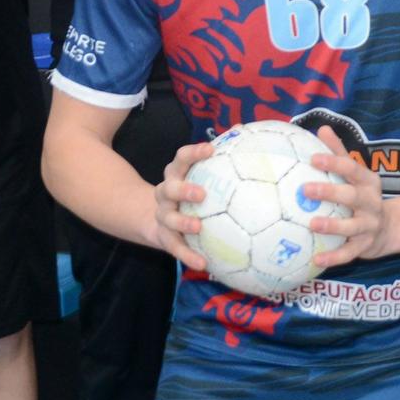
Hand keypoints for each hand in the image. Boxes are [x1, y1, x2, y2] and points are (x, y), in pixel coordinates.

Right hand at [152, 141, 214, 269]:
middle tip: (201, 194)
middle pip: (169, 187)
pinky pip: (174, 248)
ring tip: (198, 227)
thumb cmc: (189, 191)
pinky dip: (187, 255)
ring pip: (167, 217)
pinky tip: (203, 264)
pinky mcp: (164, 237)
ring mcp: (163, 215)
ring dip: (182, 222)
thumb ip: (222, 160)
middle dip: (183, 189)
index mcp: (177, 174)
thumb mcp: (201, 175)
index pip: (181, 158)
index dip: (193, 153)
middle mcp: (166, 192)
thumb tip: (243, 134)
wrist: (156, 219)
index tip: (210, 150)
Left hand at [304, 125, 394, 267]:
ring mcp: (370, 225)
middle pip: (352, 196)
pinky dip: (334, 257)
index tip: (313, 158)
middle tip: (306, 189)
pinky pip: (349, 253)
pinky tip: (315, 260)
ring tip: (312, 224)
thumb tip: (322, 128)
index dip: (333, 162)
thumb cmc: (362, 196)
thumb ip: (339, 153)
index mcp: (367, 181)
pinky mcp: (366, 246)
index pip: (351, 168)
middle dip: (331, 191)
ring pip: (352, 226)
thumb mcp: (356, 174)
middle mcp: (371, 202)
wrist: (391, 228)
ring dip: (333, 225)